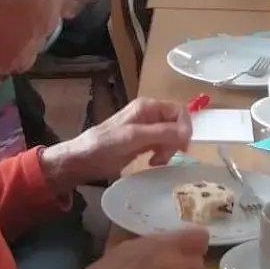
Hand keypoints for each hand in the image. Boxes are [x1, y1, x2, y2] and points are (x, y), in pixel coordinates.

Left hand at [45, 97, 192, 185]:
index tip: (180, 147)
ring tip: (156, 161)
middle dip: (175, 141)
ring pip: (171, 136)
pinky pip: (162, 145)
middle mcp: (149, 114)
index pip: (180, 111)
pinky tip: (152, 161)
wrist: (82, 160)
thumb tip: (187, 133)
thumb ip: (161, 133)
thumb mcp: (134, 138)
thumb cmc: (104, 146)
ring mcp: (146, 128)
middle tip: (165, 157)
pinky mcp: (142, 142)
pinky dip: (162, 154)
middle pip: (177, 124)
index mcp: (148, 106)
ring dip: (169, 149)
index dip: (184, 128)